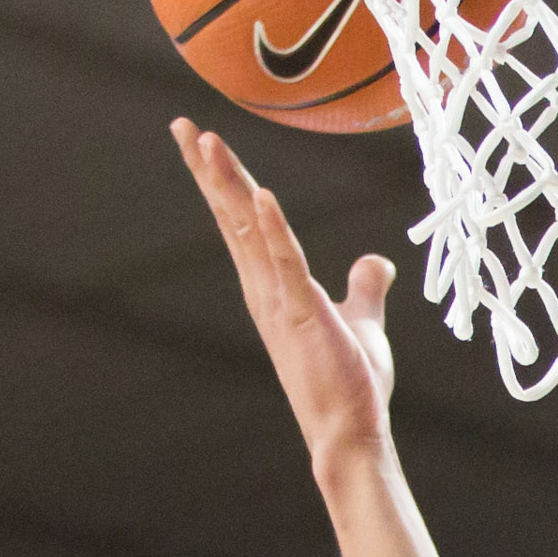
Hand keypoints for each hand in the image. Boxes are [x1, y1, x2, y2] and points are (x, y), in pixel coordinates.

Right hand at [173, 119, 395, 477]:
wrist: (348, 432)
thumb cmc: (349, 384)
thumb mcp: (362, 321)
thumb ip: (363, 288)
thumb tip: (374, 260)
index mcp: (270, 286)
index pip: (239, 222)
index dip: (222, 180)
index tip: (200, 140)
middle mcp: (263, 289)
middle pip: (230, 216)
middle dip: (208, 169)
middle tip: (183, 124)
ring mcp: (278, 302)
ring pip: (246, 231)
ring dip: (229, 184)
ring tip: (206, 140)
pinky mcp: (302, 315)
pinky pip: (285, 263)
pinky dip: (273, 228)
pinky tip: (262, 194)